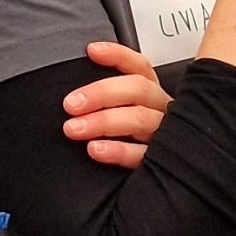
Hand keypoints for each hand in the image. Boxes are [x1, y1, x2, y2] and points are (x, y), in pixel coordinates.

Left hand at [62, 40, 168, 167]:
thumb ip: (108, 101)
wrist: (165, 184)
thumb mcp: (126, 113)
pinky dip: (117, 151)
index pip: (140, 67)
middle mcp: (161, 110)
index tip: (92, 51)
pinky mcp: (160, 162)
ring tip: (73, 129)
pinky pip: (142, 154)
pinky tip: (95, 149)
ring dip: (104, 121)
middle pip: (139, 89)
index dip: (118, 56)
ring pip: (140, 119)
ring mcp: (164, 135)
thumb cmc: (134, 142)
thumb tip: (75, 91)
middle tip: (70, 104)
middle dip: (102, 93)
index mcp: (153, 95)